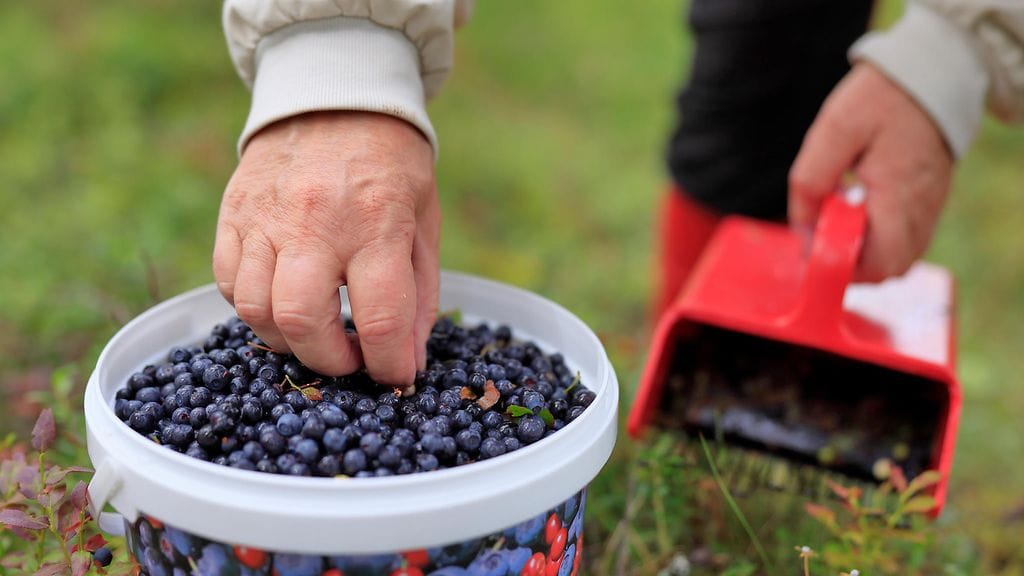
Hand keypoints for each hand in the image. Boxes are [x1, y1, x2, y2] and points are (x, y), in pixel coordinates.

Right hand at [213, 111, 439, 386]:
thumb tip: (407, 364)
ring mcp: (265, 217)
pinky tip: (279, 301)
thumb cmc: (391, 166)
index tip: (393, 376)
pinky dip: (251, 307)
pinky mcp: (233, 213)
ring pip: (255, 309)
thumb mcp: (424, 223)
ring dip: (286, 340)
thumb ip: (419, 296)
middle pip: (302, 321)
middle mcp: (315, 222)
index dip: (389, 366)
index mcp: (376, 223)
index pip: (381, 318)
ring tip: (313, 333)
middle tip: (348, 360)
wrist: (334, 97)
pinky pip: (227, 281)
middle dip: (328, 361)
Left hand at [789, 62, 953, 281]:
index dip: (843, 267)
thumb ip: (811, 181)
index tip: (816, 245)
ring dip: (865, 251)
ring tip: (841, 217)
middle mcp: (922, 210)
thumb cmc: (880, 99)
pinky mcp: (930, 201)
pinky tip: (859, 207)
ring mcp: (931, 207)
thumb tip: (802, 229)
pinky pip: (906, 237)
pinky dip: (879, 236)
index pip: (880, 264)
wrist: (931, 73)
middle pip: (890, 269)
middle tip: (825, 234)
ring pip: (899, 257)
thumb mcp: (833, 131)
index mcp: (900, 195)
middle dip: (852, 264)